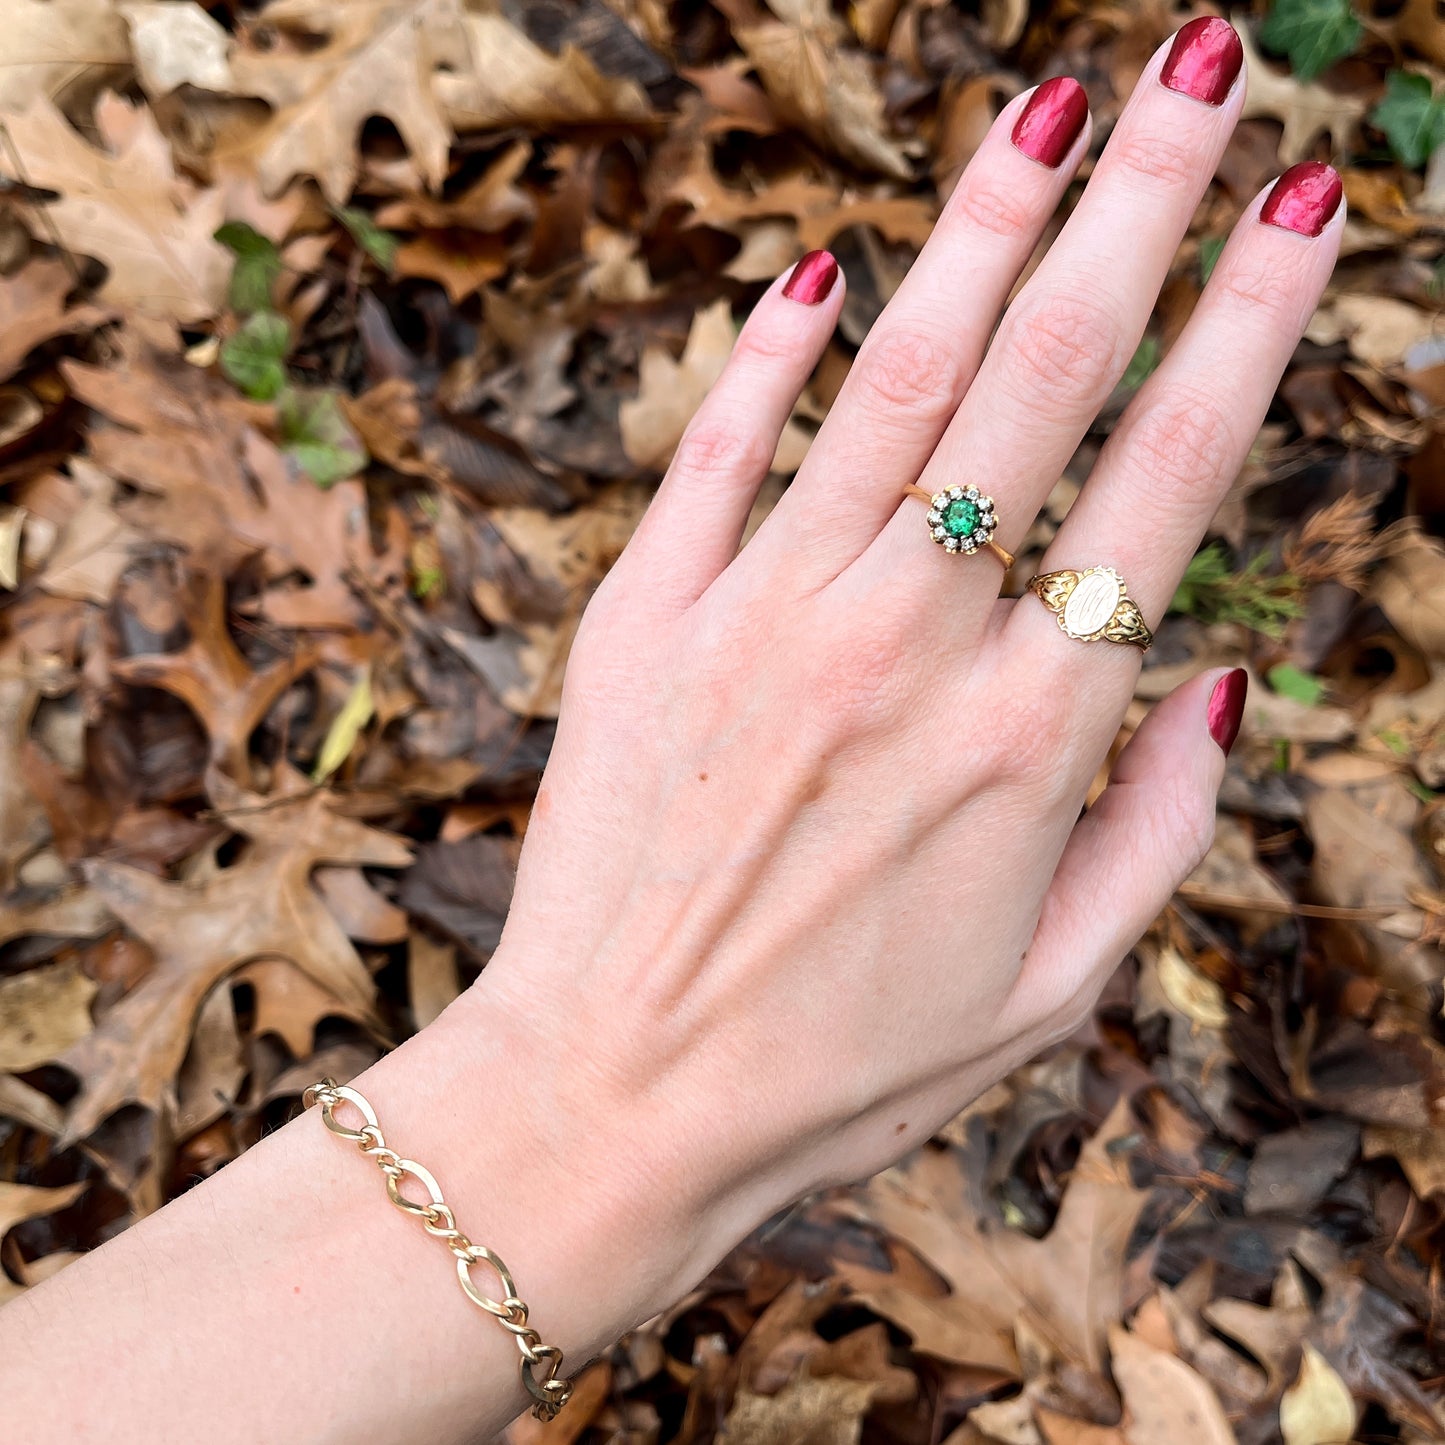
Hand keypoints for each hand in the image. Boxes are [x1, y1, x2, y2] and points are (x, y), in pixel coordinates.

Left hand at [483, 18, 1339, 1311]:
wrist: (612, 1100)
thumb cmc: (842, 1067)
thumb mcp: (1051, 989)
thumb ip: (1157, 829)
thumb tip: (1217, 673)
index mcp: (1029, 738)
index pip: (1171, 477)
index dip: (1249, 320)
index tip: (1301, 198)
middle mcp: (903, 648)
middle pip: (1043, 378)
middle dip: (1139, 204)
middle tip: (1204, 72)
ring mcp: (760, 621)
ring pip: (890, 379)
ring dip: (979, 226)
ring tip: (1052, 105)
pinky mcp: (642, 623)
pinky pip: (723, 450)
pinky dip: (775, 353)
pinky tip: (825, 266)